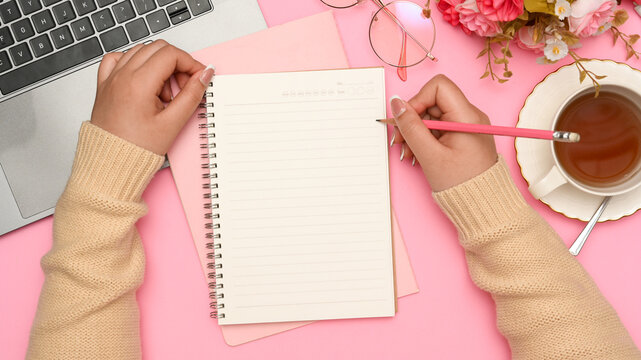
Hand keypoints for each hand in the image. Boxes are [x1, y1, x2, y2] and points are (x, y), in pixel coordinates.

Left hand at [90, 40, 214, 154]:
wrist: (110, 163)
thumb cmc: (136, 149)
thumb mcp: (172, 123)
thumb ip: (192, 95)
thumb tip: (204, 75)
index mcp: (138, 83)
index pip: (171, 55)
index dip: (190, 63)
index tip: (198, 77)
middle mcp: (122, 76)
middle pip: (157, 48)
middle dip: (176, 63)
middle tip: (183, 87)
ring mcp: (111, 78)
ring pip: (140, 51)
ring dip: (158, 65)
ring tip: (163, 92)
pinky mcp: (105, 84)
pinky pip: (118, 59)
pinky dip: (133, 62)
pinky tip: (143, 79)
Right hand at [390, 74, 497, 191]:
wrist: (481, 205)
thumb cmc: (461, 184)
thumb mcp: (430, 155)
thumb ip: (411, 127)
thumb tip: (396, 104)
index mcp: (467, 116)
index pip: (438, 87)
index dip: (418, 100)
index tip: (406, 120)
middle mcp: (469, 116)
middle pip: (432, 102)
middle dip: (412, 120)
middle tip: (400, 141)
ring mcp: (465, 126)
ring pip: (431, 116)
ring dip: (415, 132)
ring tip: (407, 152)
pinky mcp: (460, 136)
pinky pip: (437, 128)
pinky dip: (423, 139)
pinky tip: (416, 154)